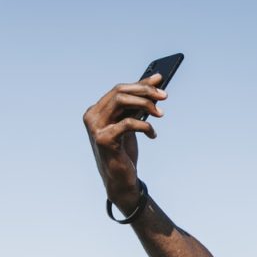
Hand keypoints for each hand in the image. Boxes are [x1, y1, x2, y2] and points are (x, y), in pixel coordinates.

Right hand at [83, 74, 166, 204]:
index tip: (160, 82)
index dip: (141, 84)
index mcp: (97, 110)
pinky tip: (152, 134)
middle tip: (165, 96)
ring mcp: (95, 127)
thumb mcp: (133, 122)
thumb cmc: (125, 150)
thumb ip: (141, 101)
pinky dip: (144, 125)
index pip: (119, 89)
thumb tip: (156, 77)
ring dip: (145, 104)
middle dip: (144, 91)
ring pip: (121, 102)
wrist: (121, 179)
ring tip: (160, 113)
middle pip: (120, 92)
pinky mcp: (104, 140)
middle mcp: (92, 116)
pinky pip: (127, 123)